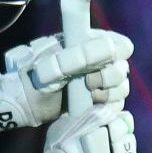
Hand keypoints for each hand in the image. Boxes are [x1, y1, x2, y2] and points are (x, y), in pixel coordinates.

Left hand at [0, 30, 132, 130]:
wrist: (29, 100)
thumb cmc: (40, 73)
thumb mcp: (55, 61)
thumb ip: (79, 54)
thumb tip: (104, 50)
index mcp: (94, 44)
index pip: (121, 45)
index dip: (115, 53)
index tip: (99, 61)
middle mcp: (103, 63)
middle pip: (122, 69)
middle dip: (108, 77)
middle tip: (88, 82)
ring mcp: (104, 84)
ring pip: (121, 89)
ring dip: (107, 94)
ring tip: (87, 95)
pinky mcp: (101, 104)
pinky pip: (117, 106)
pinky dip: (106, 107)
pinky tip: (91, 105)